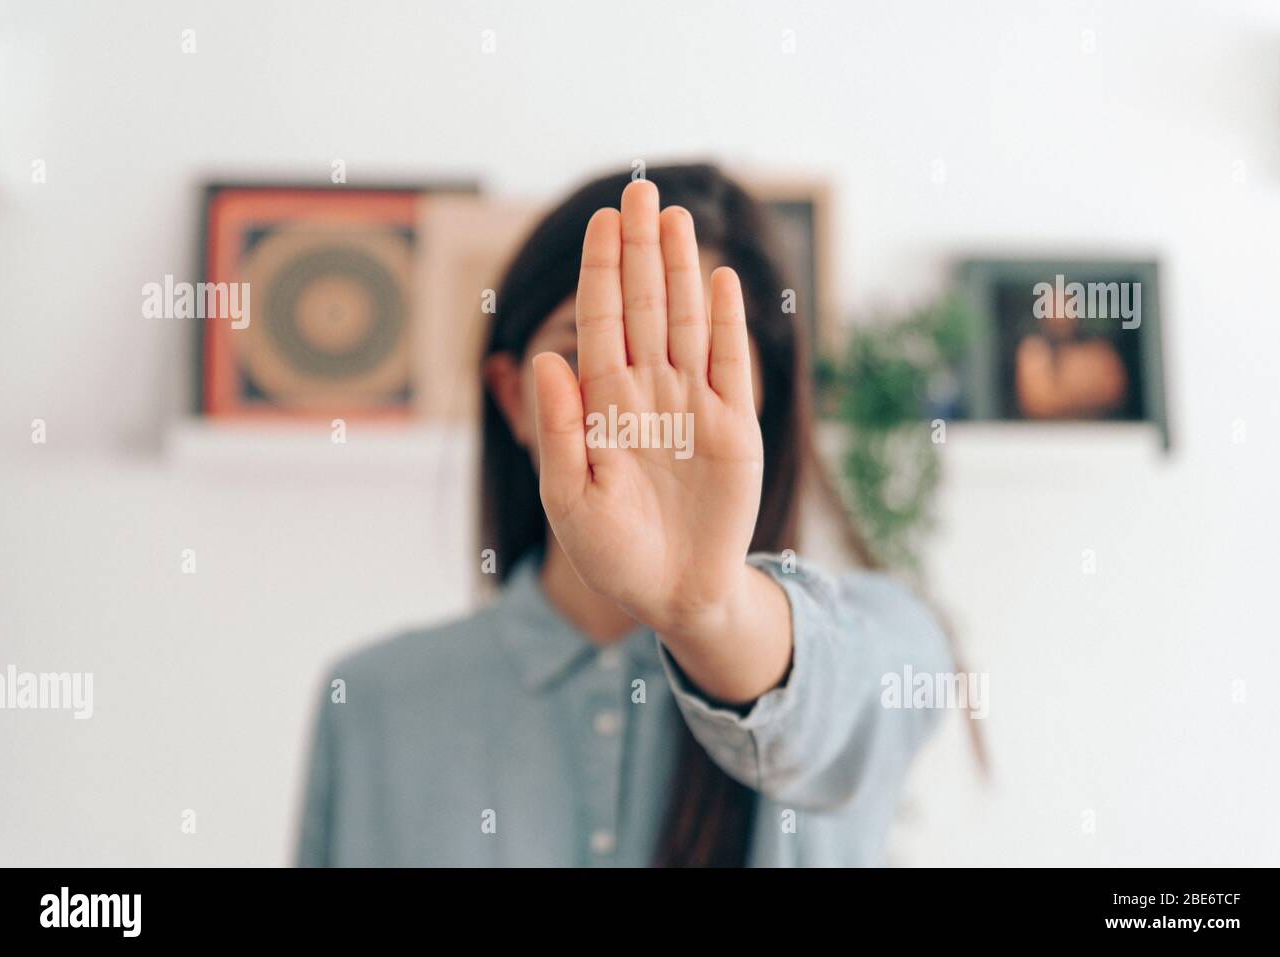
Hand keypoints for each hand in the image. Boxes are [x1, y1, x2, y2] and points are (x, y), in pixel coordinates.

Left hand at [531, 179, 763, 637]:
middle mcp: (648, 393)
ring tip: (675, 219)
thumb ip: (556, 429)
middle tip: (641, 191)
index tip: (602, 221)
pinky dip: (727, 324)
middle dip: (641, 251)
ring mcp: (693, 405)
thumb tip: (545, 358)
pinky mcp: (735, 427)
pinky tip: (719, 281)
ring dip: (682, 271)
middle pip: (645, 308)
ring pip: (687, 323)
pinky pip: (730, 364)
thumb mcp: (567, 496)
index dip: (602, 272)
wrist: (672, 593)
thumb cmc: (610, 551)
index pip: (600, 323)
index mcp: (602, 405)